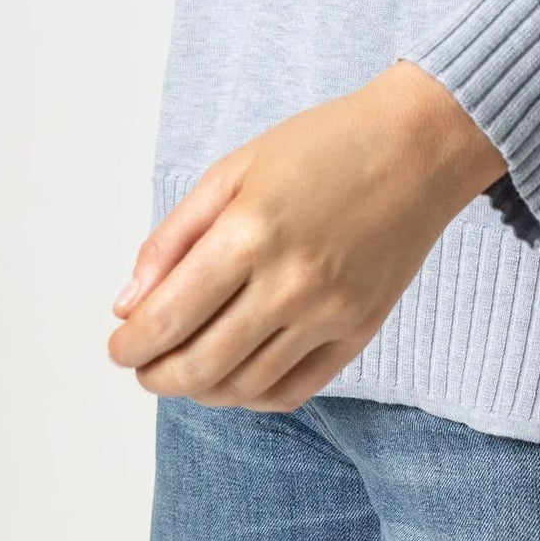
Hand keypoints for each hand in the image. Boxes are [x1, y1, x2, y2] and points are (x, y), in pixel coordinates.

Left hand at [106, 60, 507, 409]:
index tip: (119, 346)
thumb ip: (176, 236)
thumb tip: (127, 304)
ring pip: (242, 387)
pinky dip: (253, 397)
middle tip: (145, 365)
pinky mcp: (360, 329)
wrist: (420, 146)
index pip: (166, 319)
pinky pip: (294, 389)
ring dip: (201, 389)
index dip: (130, 346)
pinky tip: (237, 377)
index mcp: (249, 232)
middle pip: (198, 366)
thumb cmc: (327, 144)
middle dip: (156, 375)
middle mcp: (288, 282)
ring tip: (188, 367)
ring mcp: (328, 312)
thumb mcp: (237, 168)